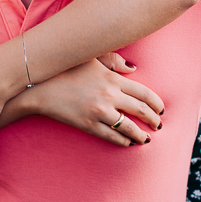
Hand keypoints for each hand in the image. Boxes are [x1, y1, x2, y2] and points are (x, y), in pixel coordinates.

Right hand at [28, 59, 163, 145]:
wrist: (39, 87)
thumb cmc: (65, 69)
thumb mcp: (91, 58)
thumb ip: (114, 61)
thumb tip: (133, 69)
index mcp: (112, 78)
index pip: (144, 93)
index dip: (157, 103)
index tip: (161, 109)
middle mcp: (109, 96)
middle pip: (141, 111)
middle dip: (154, 120)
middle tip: (159, 125)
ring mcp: (99, 112)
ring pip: (129, 128)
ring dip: (141, 135)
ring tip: (147, 139)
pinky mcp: (88, 125)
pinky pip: (112, 136)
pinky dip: (123, 141)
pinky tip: (128, 142)